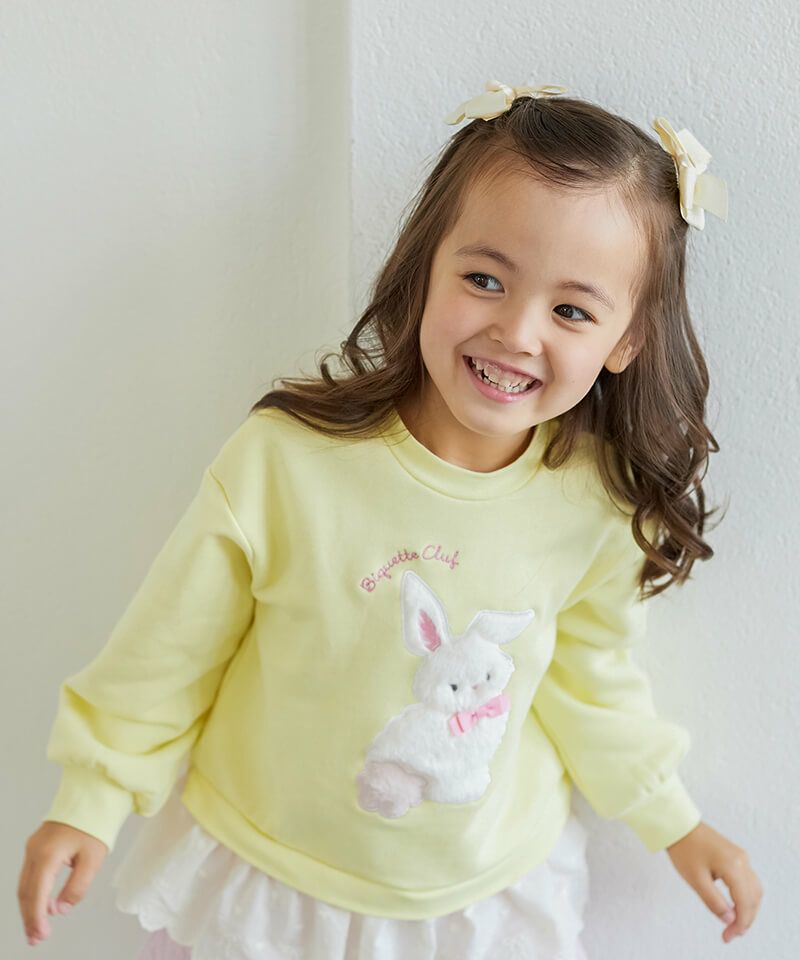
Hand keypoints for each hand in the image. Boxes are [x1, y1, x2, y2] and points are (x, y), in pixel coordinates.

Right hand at [17, 821, 107, 946]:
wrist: (93, 794)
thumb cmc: (96, 824)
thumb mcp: (93, 859)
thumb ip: (77, 887)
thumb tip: (61, 909)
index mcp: (47, 855)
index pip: (37, 894)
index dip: (37, 918)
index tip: (41, 935)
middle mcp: (34, 851)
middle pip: (26, 892)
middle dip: (30, 917)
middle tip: (36, 939)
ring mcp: (33, 847)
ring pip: (25, 884)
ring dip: (30, 907)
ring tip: (38, 928)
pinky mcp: (37, 845)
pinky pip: (30, 874)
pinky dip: (34, 892)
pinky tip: (45, 905)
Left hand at [666, 821, 762, 943]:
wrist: (678, 825)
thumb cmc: (684, 849)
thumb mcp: (696, 879)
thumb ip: (714, 901)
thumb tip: (729, 920)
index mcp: (734, 866)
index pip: (745, 902)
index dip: (740, 923)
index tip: (728, 937)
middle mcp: (742, 861)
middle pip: (753, 897)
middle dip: (745, 919)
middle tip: (730, 934)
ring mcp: (741, 857)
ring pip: (754, 890)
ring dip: (747, 909)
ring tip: (734, 924)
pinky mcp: (736, 856)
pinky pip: (748, 881)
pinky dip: (745, 897)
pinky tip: (735, 907)